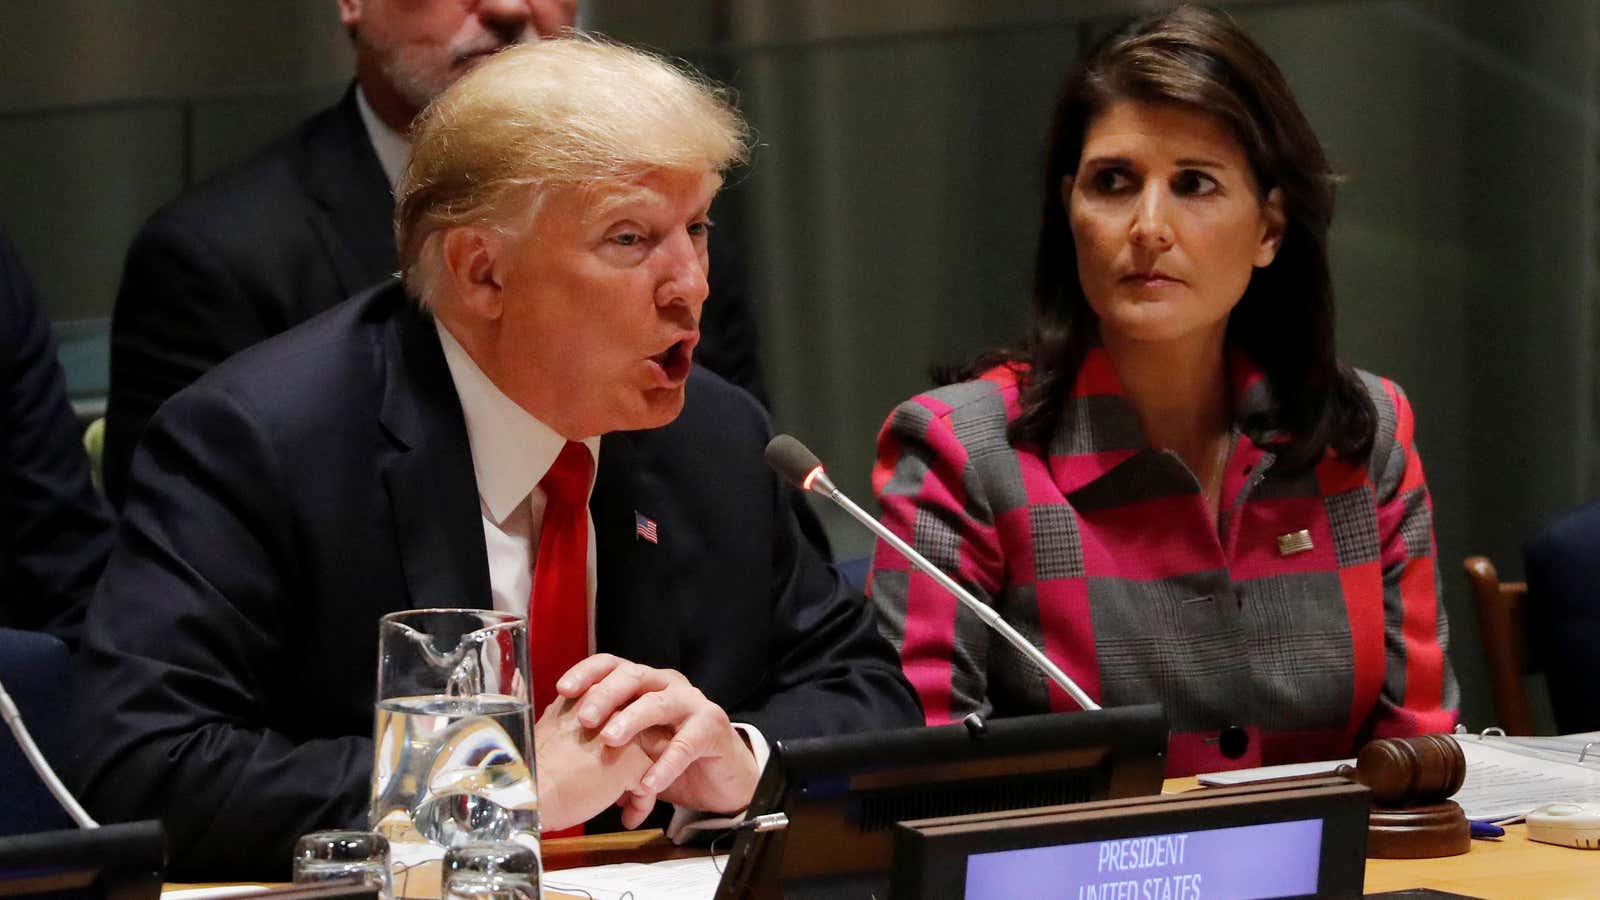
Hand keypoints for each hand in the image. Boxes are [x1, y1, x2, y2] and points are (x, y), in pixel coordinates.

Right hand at [532, 694, 653, 831]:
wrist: (528, 790)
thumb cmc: (533, 768)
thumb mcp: (552, 729)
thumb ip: (574, 723)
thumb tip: (585, 733)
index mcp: (590, 696)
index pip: (622, 713)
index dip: (621, 741)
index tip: (610, 762)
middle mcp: (612, 707)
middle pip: (640, 734)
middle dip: (636, 762)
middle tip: (627, 785)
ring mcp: (626, 734)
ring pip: (648, 760)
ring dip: (639, 785)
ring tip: (626, 804)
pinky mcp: (633, 762)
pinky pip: (648, 786)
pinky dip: (641, 805)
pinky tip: (627, 818)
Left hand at [557, 654, 760, 828]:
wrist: (716, 777)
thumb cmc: (666, 756)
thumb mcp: (629, 746)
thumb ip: (602, 740)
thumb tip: (556, 745)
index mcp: (642, 683)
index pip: (611, 665)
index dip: (586, 673)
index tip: (562, 690)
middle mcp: (666, 685)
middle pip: (632, 676)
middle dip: (605, 695)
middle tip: (584, 718)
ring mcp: (692, 703)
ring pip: (659, 703)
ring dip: (632, 720)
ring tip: (611, 741)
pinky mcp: (713, 727)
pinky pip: (687, 743)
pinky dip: (666, 764)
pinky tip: (648, 783)